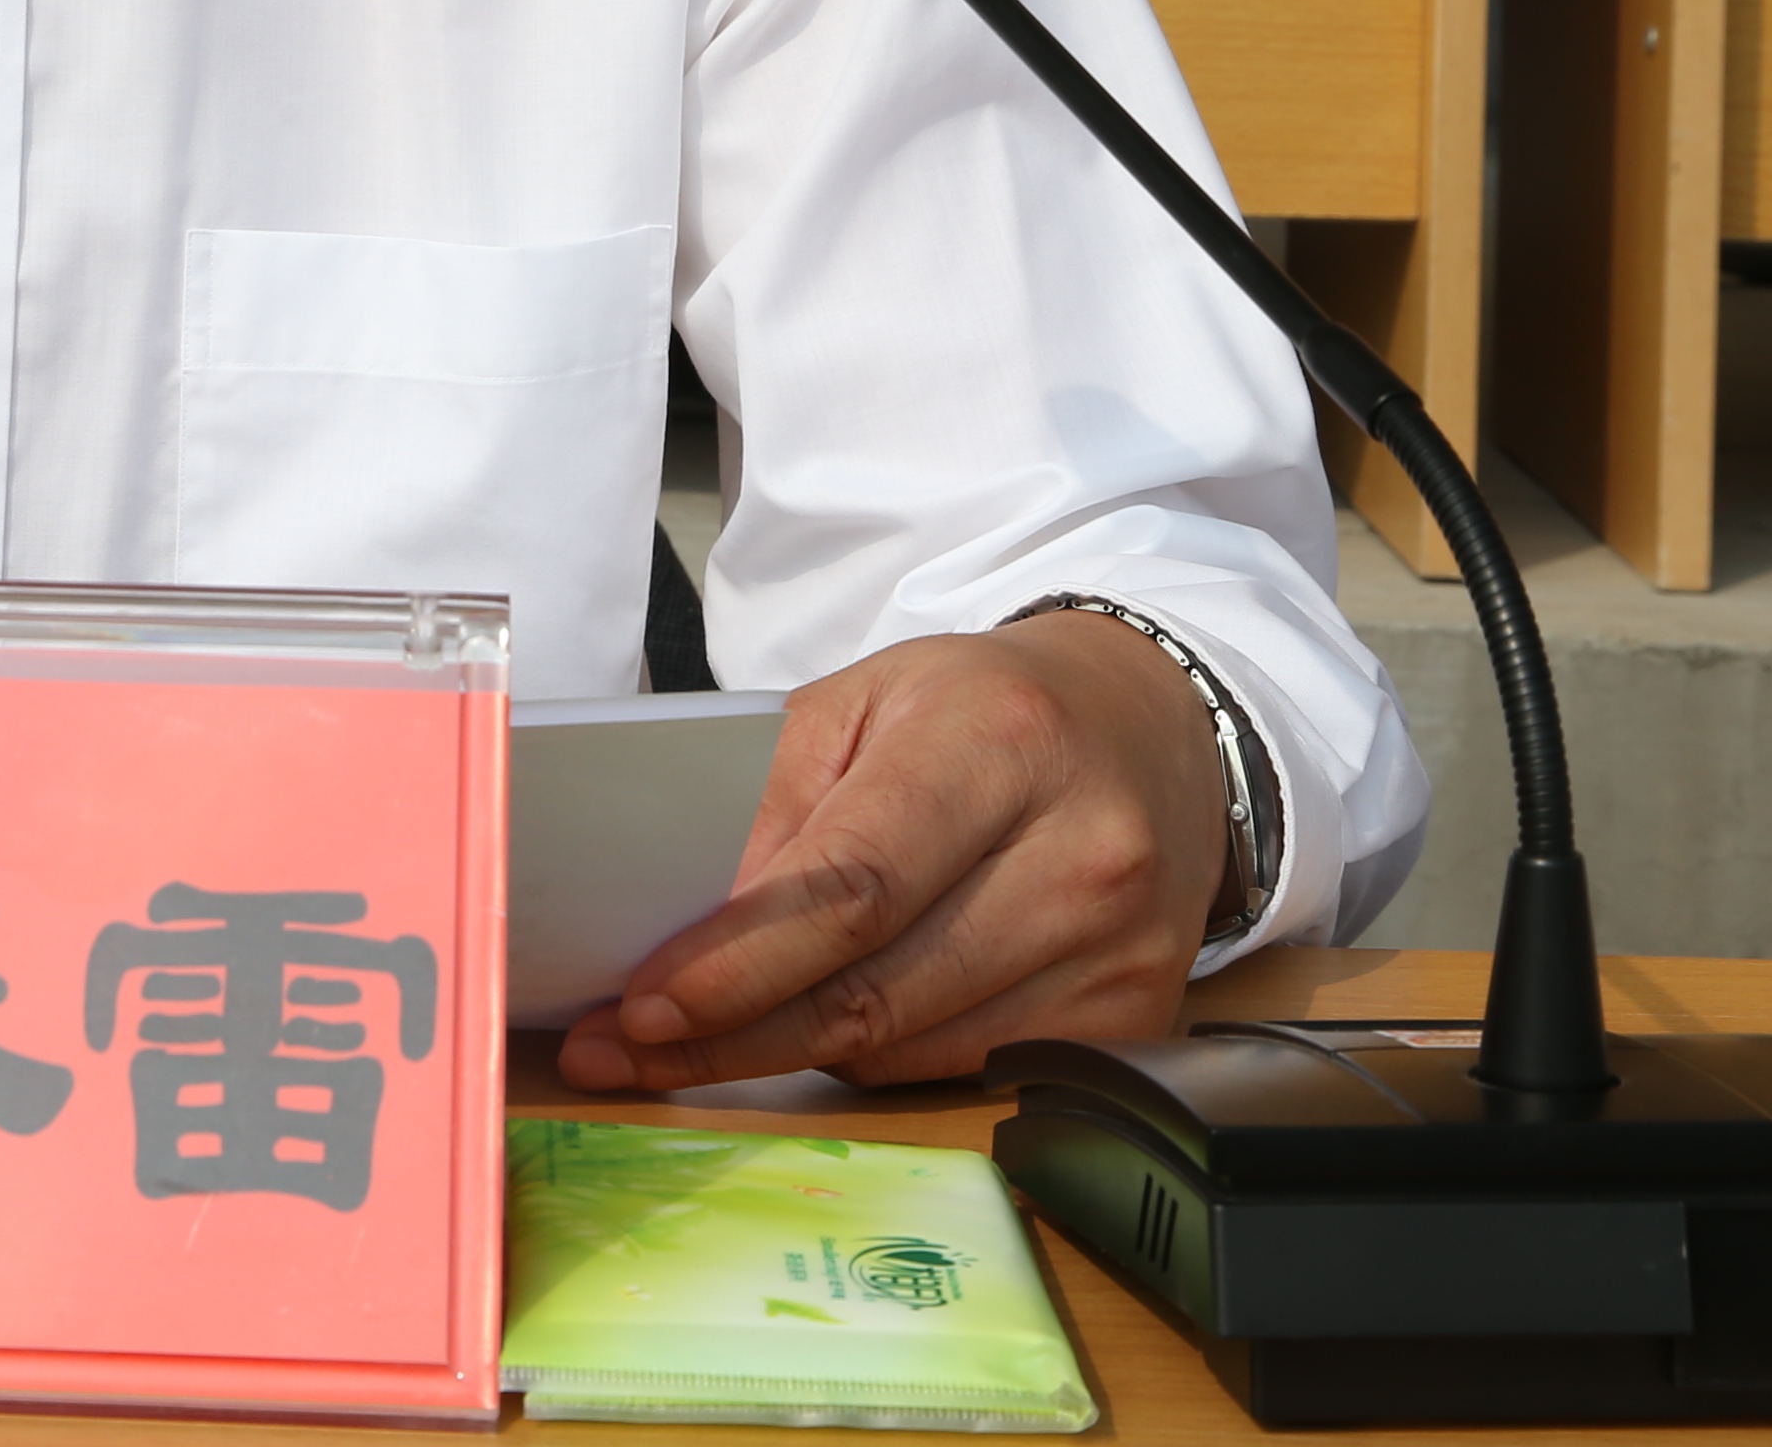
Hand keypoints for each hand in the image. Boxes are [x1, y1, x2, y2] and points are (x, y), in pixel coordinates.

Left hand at [555, 612, 1230, 1093]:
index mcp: (1001, 741)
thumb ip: (770, 802)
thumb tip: (693, 930)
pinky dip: (877, 1059)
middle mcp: (1083, 852)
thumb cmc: (982, 710)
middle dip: (734, 1031)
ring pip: (909, 1049)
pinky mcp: (1133, 1017)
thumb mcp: (860, 701)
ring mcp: (1121, 948)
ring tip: (707, 1035)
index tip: (645, 1007)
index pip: (854, 887)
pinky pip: (963, 1072)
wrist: (1144, 728)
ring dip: (791, 1053)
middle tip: (627, 1050)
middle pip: (876, 989)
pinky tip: (828, 1025)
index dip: (739, 963)